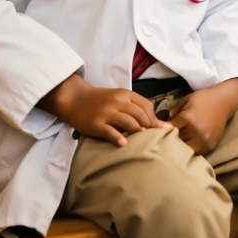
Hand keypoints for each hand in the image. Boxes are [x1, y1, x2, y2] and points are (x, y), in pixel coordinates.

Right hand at [39, 74, 171, 146]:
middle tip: (150, 137)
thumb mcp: (119, 98)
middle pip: (140, 115)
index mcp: (125, 94)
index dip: (154, 118)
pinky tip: (124, 144)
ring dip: (137, 132)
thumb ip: (137, 107)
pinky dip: (119, 138)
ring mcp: (106, 112)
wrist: (76, 99)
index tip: (157, 128)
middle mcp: (117, 101)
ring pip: (128, 123)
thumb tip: (161, 124)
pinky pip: (110, 132)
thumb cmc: (101, 100)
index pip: (146, 105)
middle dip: (148, 127)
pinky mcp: (96, 124)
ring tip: (141, 140)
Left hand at [168, 77, 237, 155]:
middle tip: (169, 138)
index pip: (169, 130)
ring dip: (182, 148)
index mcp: (187, 118)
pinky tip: (190, 145)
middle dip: (172, 139)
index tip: (161, 130)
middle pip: (177, 141)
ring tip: (179, 143)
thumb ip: (173, 112)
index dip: (164, 130)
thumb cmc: (202, 99)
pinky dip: (192, 150)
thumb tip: (163, 124)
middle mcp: (196, 131)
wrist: (222, 102)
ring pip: (186, 151)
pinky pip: (197, 153)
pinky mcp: (210, 146)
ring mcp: (204, 140)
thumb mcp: (184, 101)